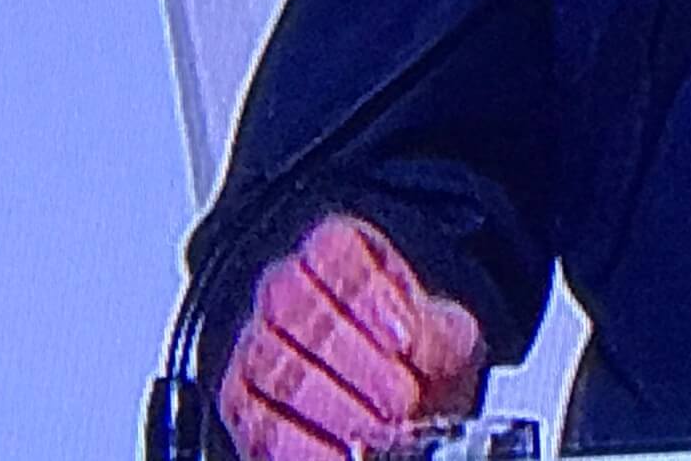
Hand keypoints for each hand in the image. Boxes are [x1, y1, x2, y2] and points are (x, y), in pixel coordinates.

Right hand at [219, 214, 486, 460]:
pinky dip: (306, 447)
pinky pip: (262, 423)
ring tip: (383, 434)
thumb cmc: (420, 361)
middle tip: (401, 400)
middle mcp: (286, 290)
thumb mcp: (447, 337)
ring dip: (334, 407)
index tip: (405, 338)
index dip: (367, 294)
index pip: (334, 252)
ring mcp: (256, 345)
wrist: (403, 410)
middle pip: (297, 308)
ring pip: (275, 367)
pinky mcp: (243, 404)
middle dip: (354, 360)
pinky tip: (345, 456)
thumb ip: (438, 336)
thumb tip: (414, 345)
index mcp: (339, 252)